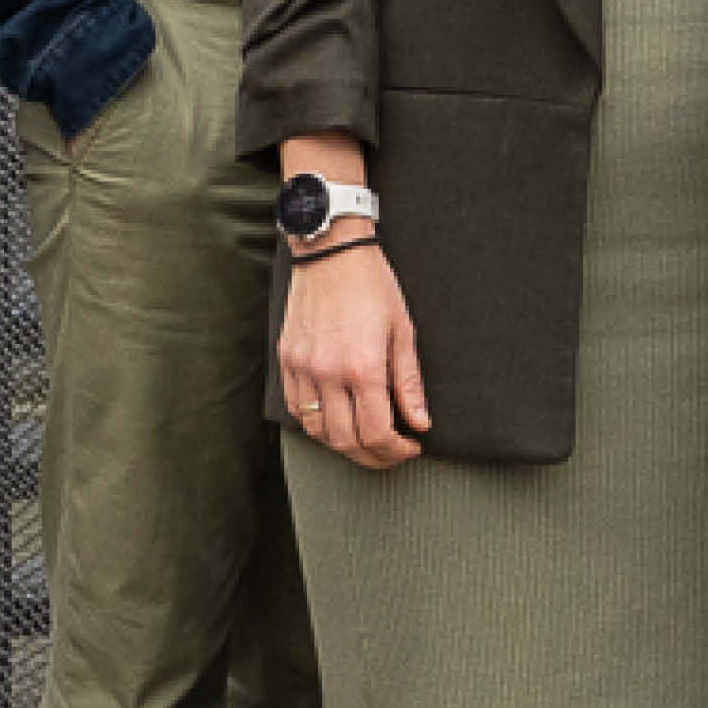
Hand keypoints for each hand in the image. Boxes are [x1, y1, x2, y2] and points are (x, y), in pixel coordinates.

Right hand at [277, 245, 433, 465]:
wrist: (331, 251)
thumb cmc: (371, 285)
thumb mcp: (402, 331)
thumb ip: (409, 382)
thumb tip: (420, 422)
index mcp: (363, 366)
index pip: (377, 432)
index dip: (396, 450)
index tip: (409, 447)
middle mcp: (328, 372)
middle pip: (345, 440)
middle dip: (372, 456)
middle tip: (390, 452)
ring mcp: (302, 367)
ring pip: (316, 430)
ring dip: (341, 444)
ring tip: (363, 439)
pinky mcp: (287, 359)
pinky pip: (294, 406)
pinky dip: (314, 422)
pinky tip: (334, 418)